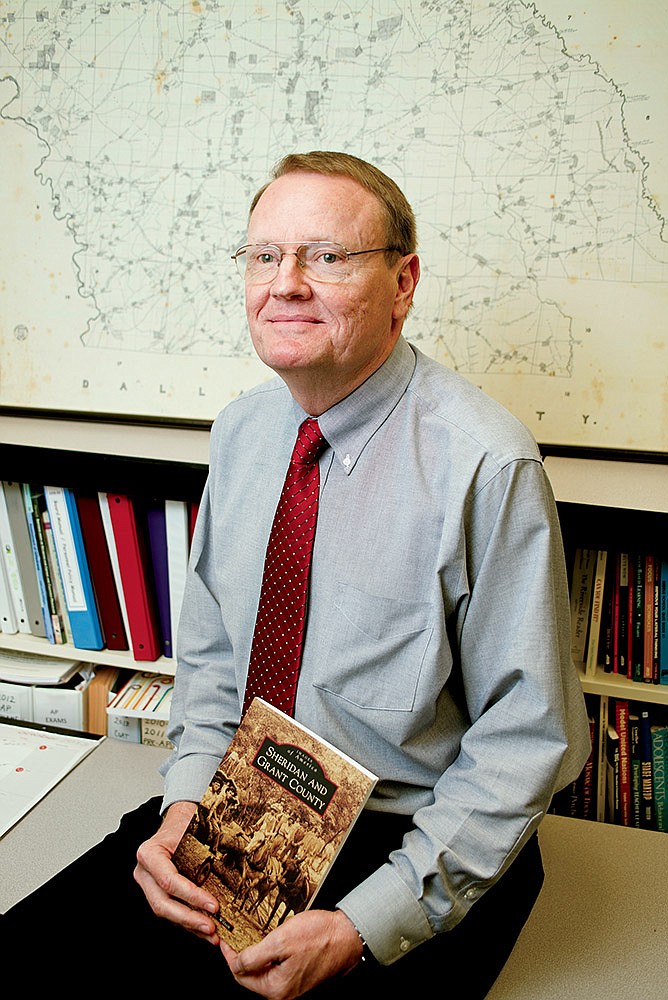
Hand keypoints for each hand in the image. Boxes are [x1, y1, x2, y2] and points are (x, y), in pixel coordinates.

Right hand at [133, 800, 220, 944]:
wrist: (177, 819)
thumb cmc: (185, 822)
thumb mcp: (193, 829)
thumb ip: (204, 848)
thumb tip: (239, 863)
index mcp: (149, 854)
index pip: (169, 881)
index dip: (191, 896)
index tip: (213, 905)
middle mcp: (144, 872)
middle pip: (163, 903)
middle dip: (189, 918)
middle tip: (212, 927)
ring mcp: (149, 885)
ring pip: (167, 913)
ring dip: (191, 925)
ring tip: (213, 934)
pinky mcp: (157, 894)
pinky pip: (172, 913)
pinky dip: (189, 923)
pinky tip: (205, 931)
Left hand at [220, 907, 363, 998]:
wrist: (349, 935)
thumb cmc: (319, 937)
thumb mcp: (281, 941)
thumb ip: (255, 956)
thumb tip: (236, 964)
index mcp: (276, 987)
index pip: (241, 975)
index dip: (230, 955)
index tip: (224, 938)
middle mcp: (284, 991)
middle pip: (252, 975)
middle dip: (241, 955)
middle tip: (234, 934)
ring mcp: (294, 984)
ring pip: (265, 970)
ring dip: (255, 953)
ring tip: (249, 933)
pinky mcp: (301, 974)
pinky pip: (277, 966)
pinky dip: (269, 953)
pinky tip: (269, 938)